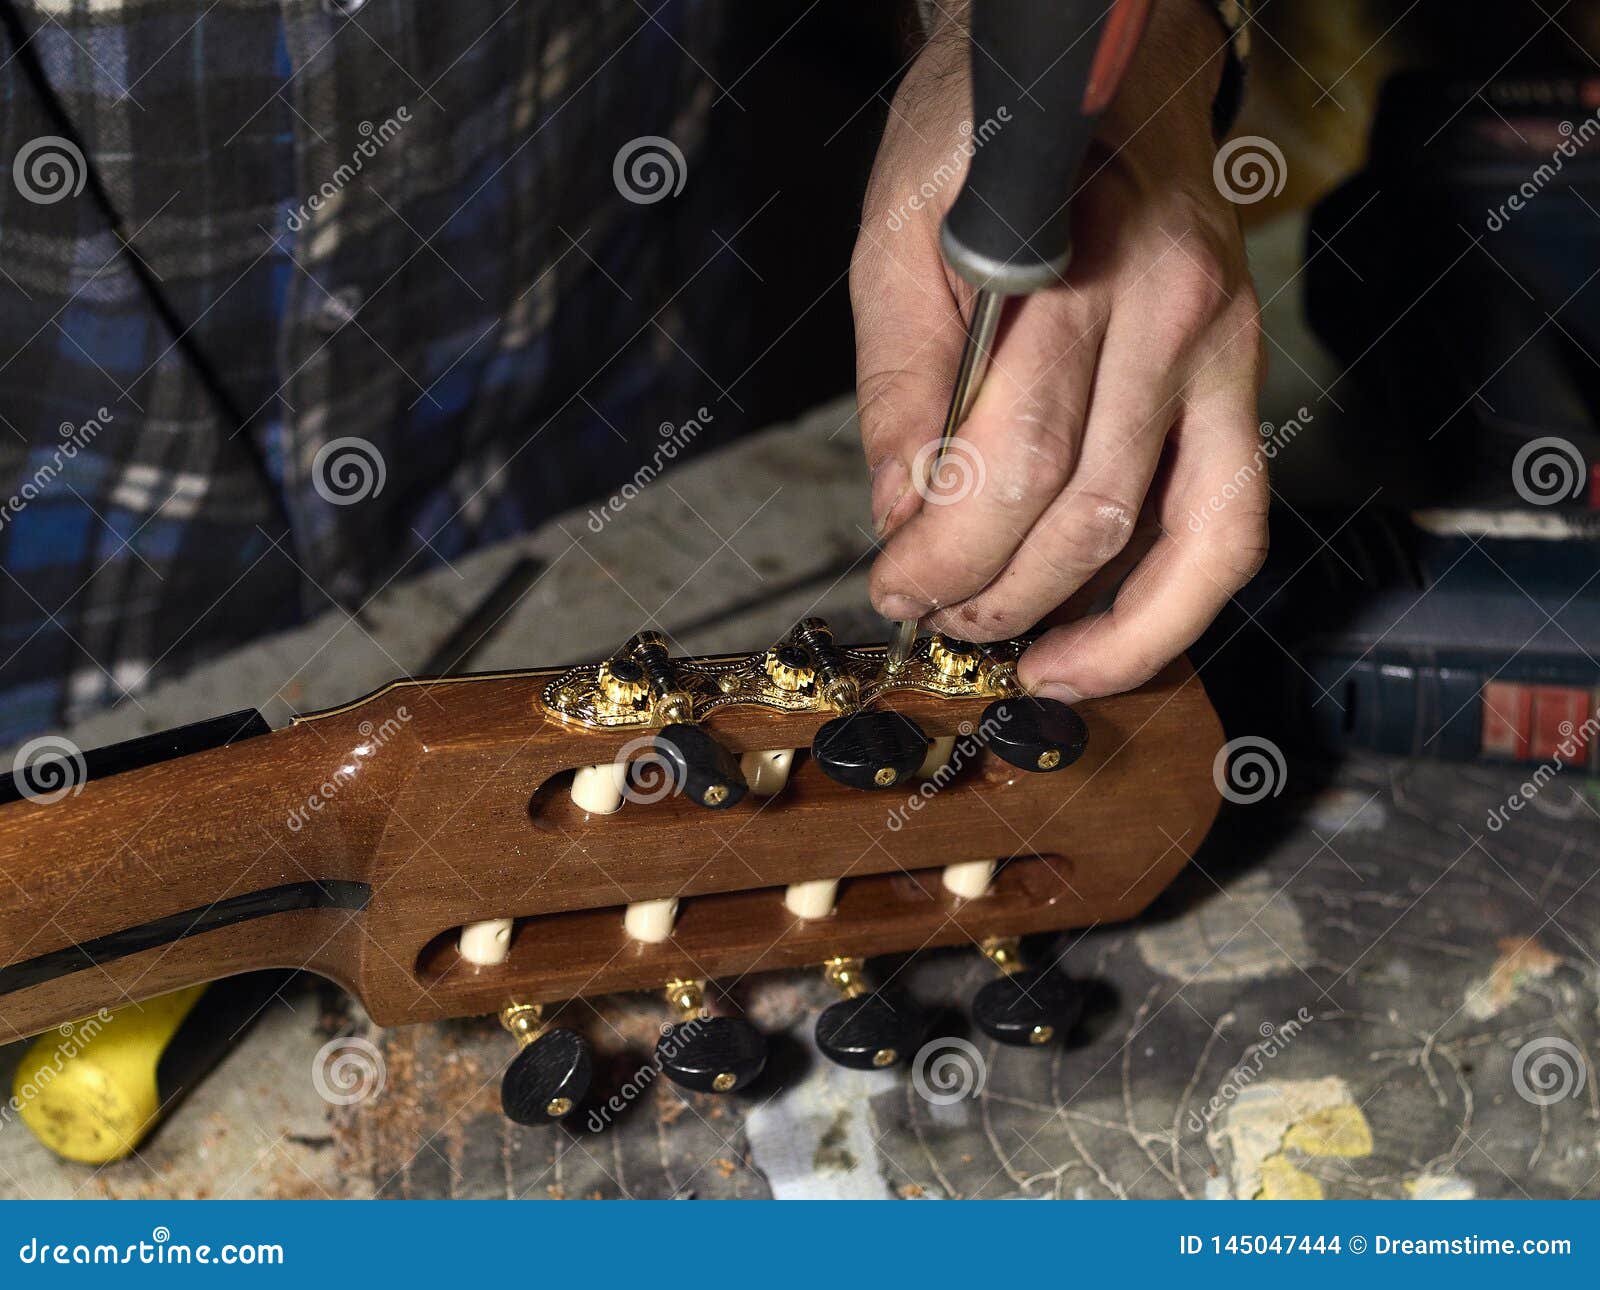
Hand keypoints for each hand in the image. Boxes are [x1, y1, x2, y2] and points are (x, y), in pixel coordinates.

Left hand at [852, 0, 1265, 701]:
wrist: (1104, 71)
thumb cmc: (989, 139)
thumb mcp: (898, 232)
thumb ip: (896, 377)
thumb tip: (900, 509)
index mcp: (1079, 270)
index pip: (1013, 461)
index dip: (946, 553)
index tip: (895, 586)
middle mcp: (1173, 316)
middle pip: (1090, 513)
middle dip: (997, 596)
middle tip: (932, 617)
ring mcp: (1224, 352)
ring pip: (1188, 542)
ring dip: (1095, 629)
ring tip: (1019, 657)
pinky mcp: (1242, 381)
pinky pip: (1233, 525)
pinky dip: (1172, 604)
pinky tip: (1102, 642)